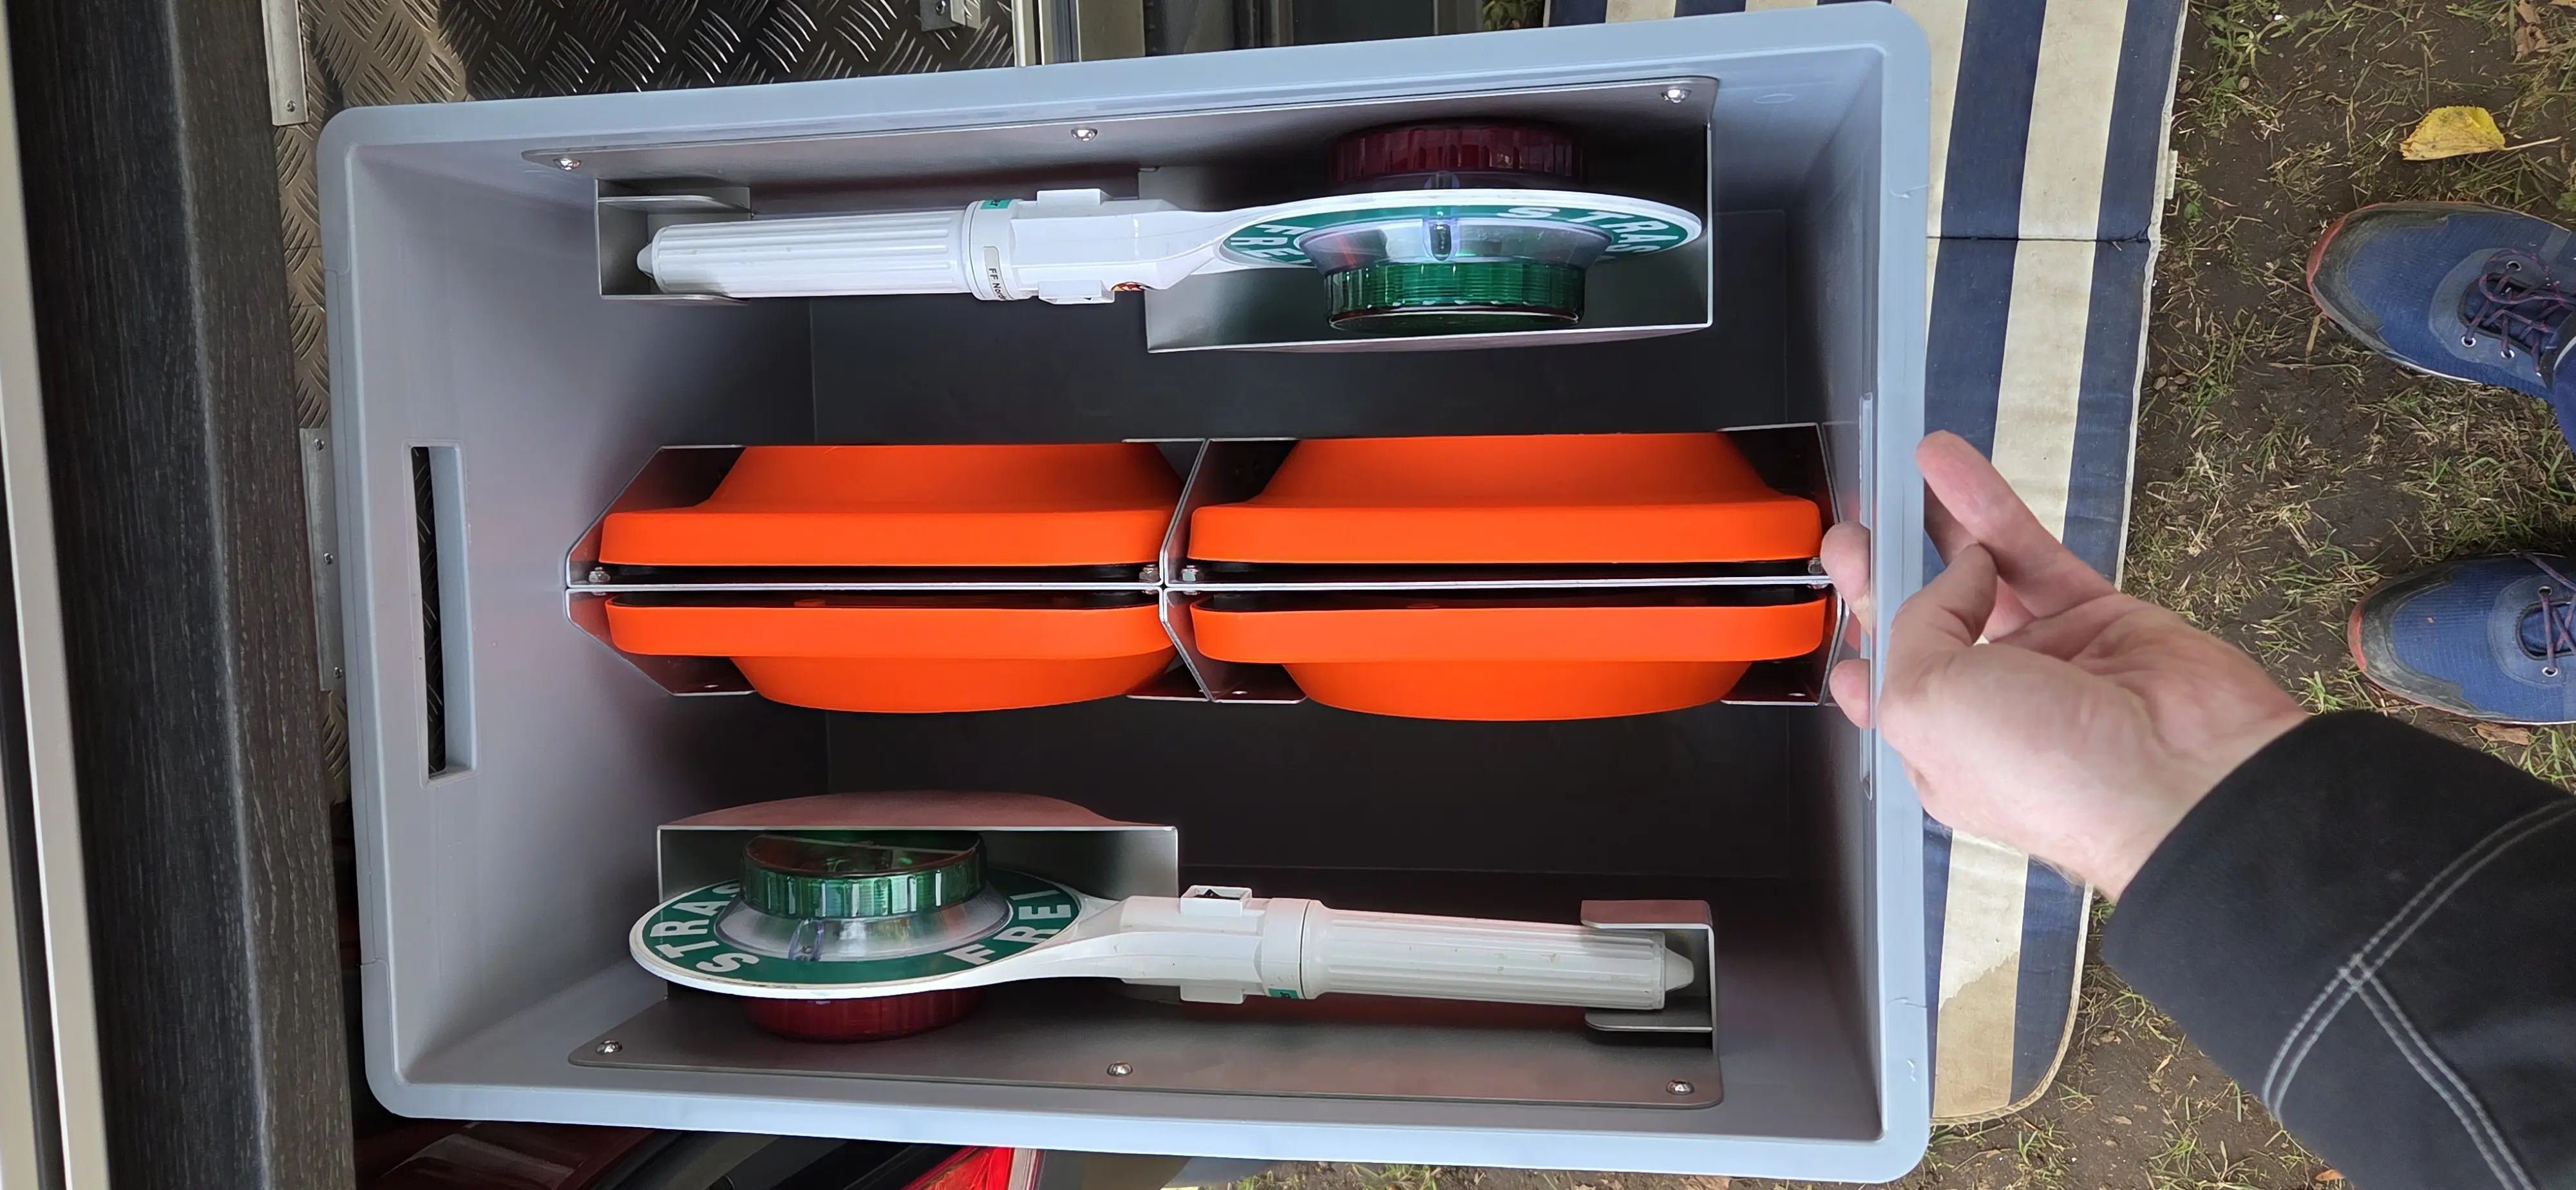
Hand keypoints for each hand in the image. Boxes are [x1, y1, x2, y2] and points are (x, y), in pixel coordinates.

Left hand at [1823, 433, 2307, 897]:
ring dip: (1940, 521)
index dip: (1861, 634)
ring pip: (1979, 574)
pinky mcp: (2096, 616)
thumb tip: (1957, 574)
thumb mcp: (1930, 705)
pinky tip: (1949, 463)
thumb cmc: (2048, 771)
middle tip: (1858, 526)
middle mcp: (1990, 705)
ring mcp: (2046, 658)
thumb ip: (1917, 629)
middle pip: (1929, 621)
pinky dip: (1988, 505)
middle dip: (1889, 571)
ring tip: (1902, 469)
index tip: (1840, 590)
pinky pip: (2029, 550)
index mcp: (1941, 747)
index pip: (1890, 684)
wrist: (2186, 776)